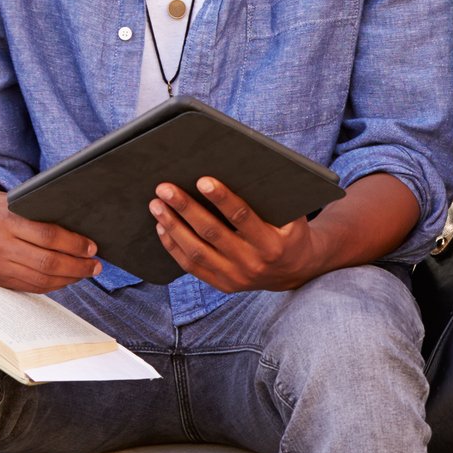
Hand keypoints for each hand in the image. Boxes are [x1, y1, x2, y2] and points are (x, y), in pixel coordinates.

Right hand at [0, 181, 101, 292]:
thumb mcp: (13, 201)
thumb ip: (39, 212)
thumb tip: (80, 228)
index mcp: (3, 220)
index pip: (47, 236)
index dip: (74, 244)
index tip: (92, 247)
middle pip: (46, 262)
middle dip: (77, 266)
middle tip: (95, 265)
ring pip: (40, 279)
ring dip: (68, 278)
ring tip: (86, 273)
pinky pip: (29, 287)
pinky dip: (52, 285)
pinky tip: (66, 279)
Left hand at [151, 177, 321, 292]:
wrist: (295, 271)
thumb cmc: (290, 233)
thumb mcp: (293, 217)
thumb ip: (272, 199)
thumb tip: (243, 168)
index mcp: (272, 244)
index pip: (242, 217)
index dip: (222, 198)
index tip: (202, 180)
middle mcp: (252, 263)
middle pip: (212, 233)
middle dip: (186, 208)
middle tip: (165, 189)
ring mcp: (235, 277)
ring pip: (196, 251)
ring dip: (173, 226)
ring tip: (157, 205)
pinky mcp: (222, 285)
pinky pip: (191, 267)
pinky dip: (173, 246)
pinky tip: (162, 227)